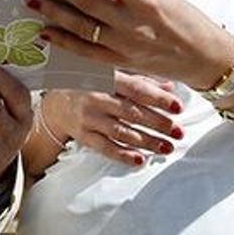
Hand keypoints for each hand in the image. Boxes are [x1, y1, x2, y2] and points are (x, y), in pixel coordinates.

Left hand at [24, 0, 233, 88]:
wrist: (204, 59)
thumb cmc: (185, 20)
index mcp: (148, 1)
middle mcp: (134, 25)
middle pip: (89, 1)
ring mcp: (125, 47)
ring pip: (81, 27)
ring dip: (54, 12)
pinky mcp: (120, 64)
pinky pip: (85, 52)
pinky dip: (63, 42)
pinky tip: (45, 32)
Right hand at [42, 72, 184, 166]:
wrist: (55, 101)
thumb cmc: (89, 84)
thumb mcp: (111, 75)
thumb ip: (140, 81)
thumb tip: (169, 88)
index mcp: (105, 77)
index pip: (136, 89)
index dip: (157, 99)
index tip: (178, 107)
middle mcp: (96, 97)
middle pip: (131, 112)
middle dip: (158, 123)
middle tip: (178, 132)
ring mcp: (88, 118)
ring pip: (121, 132)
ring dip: (146, 141)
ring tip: (167, 147)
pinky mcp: (83, 136)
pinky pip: (105, 148)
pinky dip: (123, 155)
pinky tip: (140, 159)